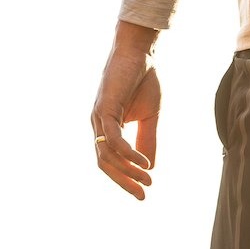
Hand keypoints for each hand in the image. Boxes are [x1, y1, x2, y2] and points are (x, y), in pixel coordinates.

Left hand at [91, 21, 161, 200]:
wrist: (140, 52)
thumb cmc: (144, 81)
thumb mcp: (149, 119)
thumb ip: (147, 142)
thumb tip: (150, 168)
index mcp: (108, 128)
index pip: (111, 161)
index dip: (126, 178)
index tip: (145, 192)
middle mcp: (100, 125)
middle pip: (105, 163)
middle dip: (124, 182)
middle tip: (143, 196)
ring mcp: (99, 118)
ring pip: (108, 156)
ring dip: (128, 171)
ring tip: (148, 180)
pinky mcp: (105, 109)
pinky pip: (115, 140)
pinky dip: (129, 155)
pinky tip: (144, 164)